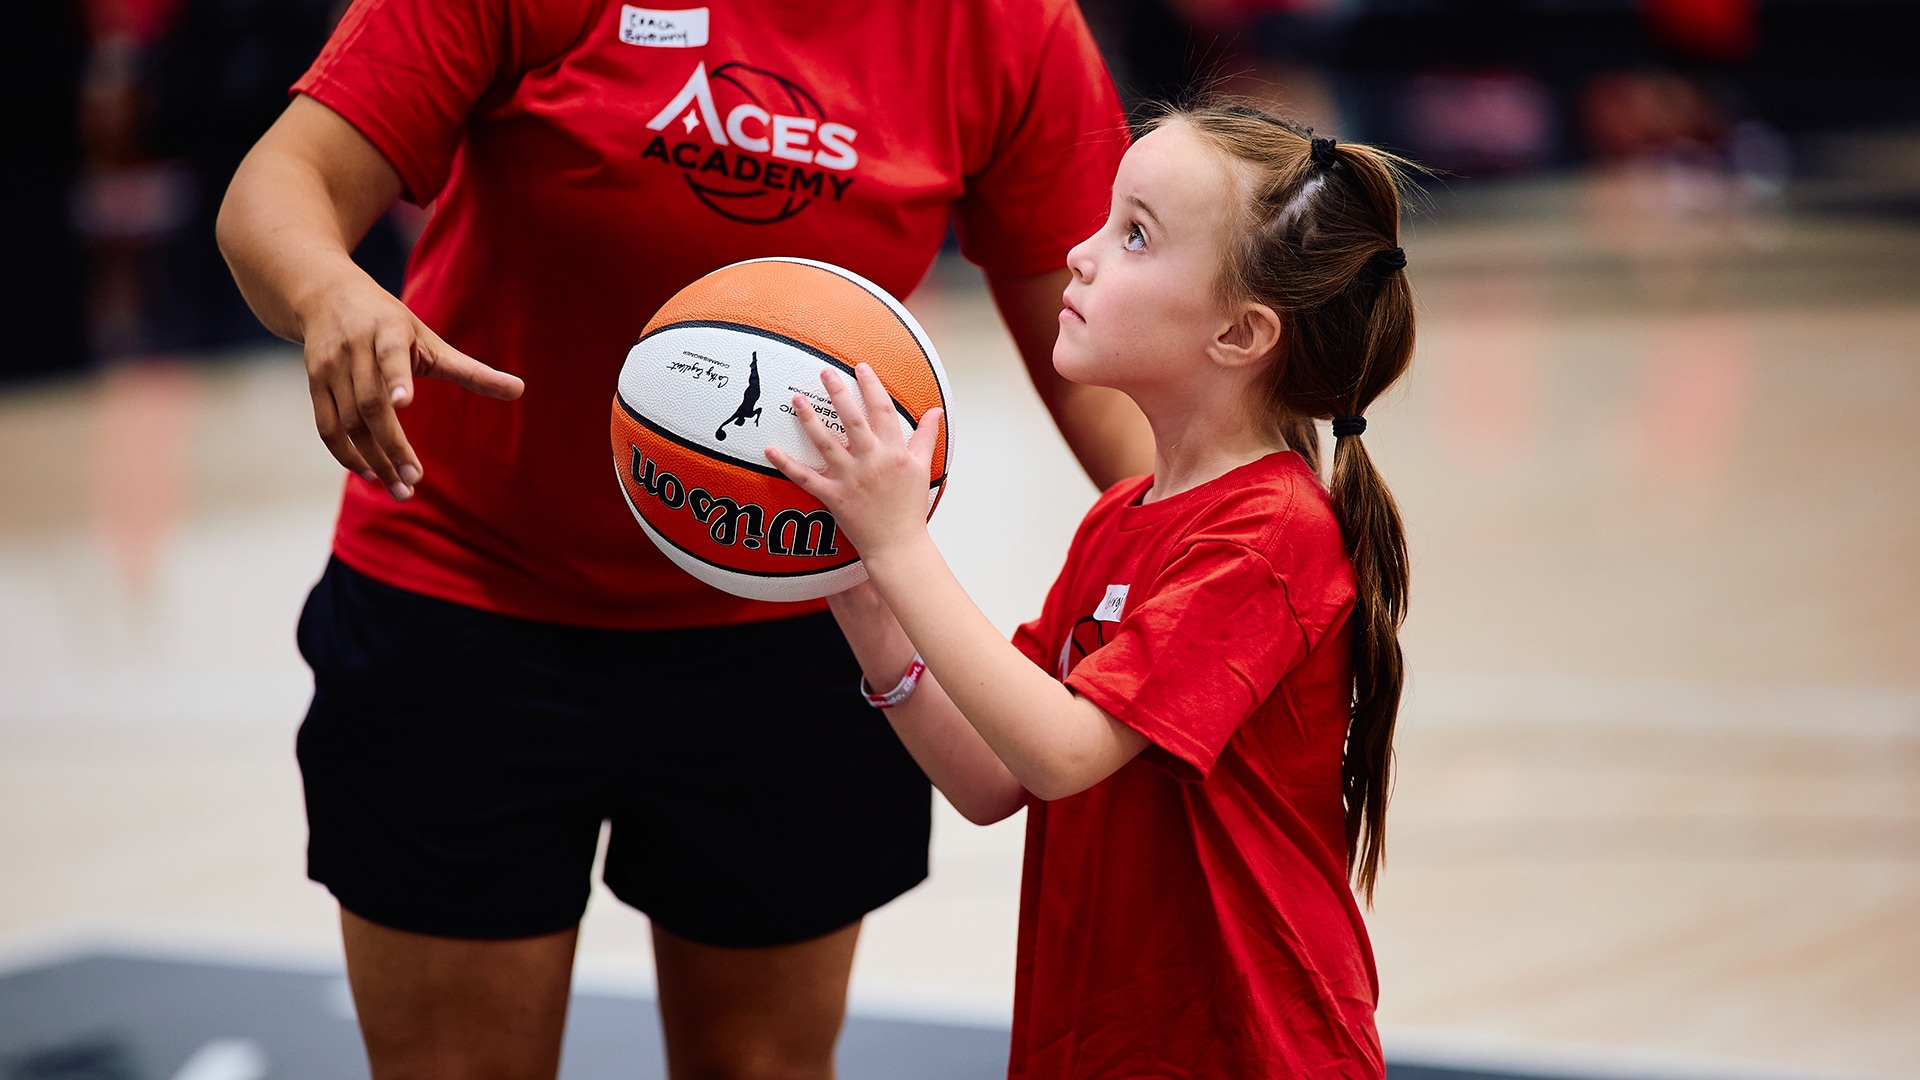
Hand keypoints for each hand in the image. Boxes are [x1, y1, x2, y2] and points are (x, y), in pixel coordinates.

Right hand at [300, 273, 523, 499]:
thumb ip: (471, 370)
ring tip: (398, 488)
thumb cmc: (390, 323)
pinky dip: (346, 454)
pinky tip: (369, 474)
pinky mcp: (314, 383)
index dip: (398, 379)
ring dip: (372, 460)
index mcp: (387, 331)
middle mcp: (354, 348)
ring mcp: (329, 367)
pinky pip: (327, 426)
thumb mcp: (431, 340)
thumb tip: (521, 390)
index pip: (391, 356)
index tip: (405, 402)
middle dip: (392, 447)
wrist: (325, 296)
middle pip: (371, 405)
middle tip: (414, 481)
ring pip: (348, 422)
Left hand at [765, 364, 942, 558]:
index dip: (871, 386)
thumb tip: (936, 412)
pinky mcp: (834, 497)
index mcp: (894, 452)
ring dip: (810, 420)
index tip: (860, 367)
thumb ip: (926, 437)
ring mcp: (851, 478)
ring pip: (826, 443)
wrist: (898, 545)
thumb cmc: (910, 507)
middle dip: (838, 392)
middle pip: (853, 420)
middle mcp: (872, 461)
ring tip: (796, 399)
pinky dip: (786, 464)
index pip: (883, 410)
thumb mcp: (922, 468)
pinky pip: (805, 478)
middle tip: (825, 371)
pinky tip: (770, 449)